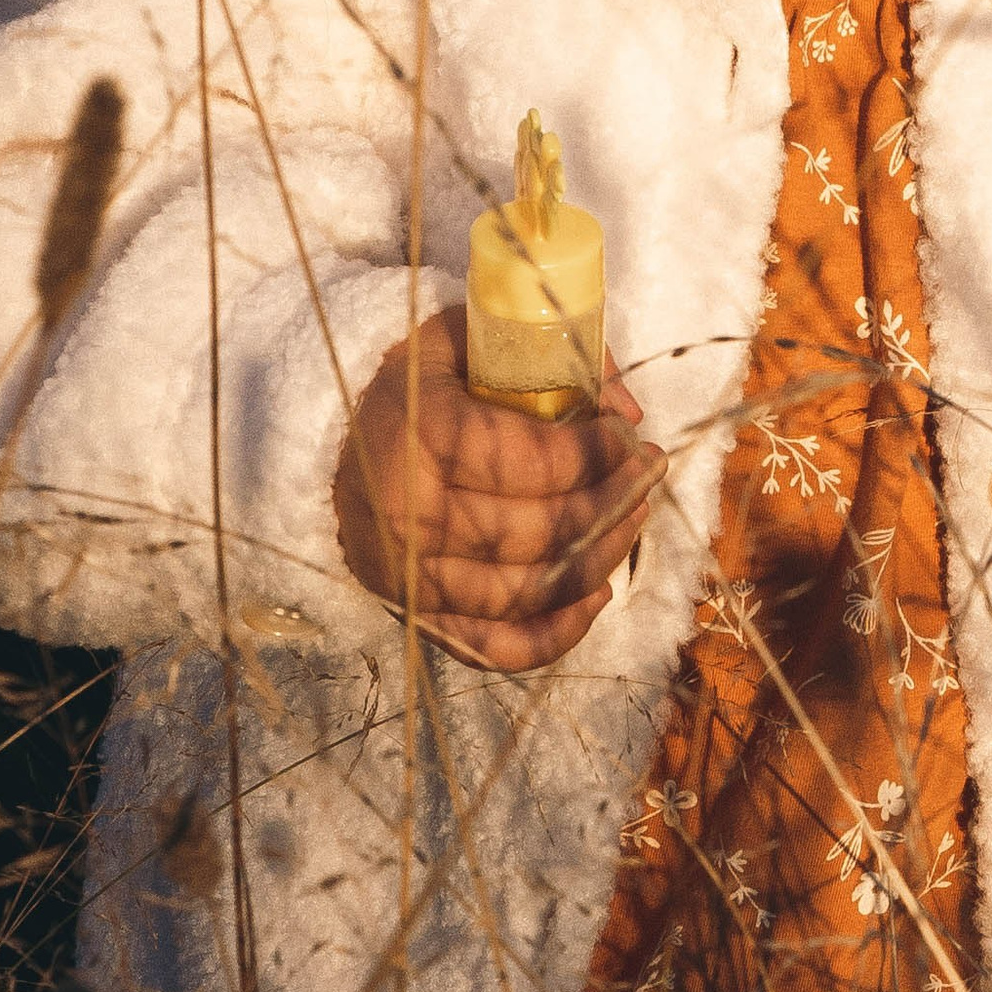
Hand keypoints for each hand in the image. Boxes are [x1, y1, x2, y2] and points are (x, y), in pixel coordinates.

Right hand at [334, 304, 663, 671]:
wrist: (344, 453)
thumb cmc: (422, 390)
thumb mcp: (468, 343)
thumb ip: (549, 356)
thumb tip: (626, 408)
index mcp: (418, 435)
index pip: (534, 461)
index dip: (600, 454)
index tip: (632, 438)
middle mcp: (407, 516)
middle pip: (540, 530)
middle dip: (613, 501)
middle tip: (647, 474)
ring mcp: (410, 579)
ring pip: (532, 590)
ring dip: (602, 556)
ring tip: (633, 517)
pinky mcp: (420, 621)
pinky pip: (503, 648)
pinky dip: (561, 631)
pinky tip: (600, 592)